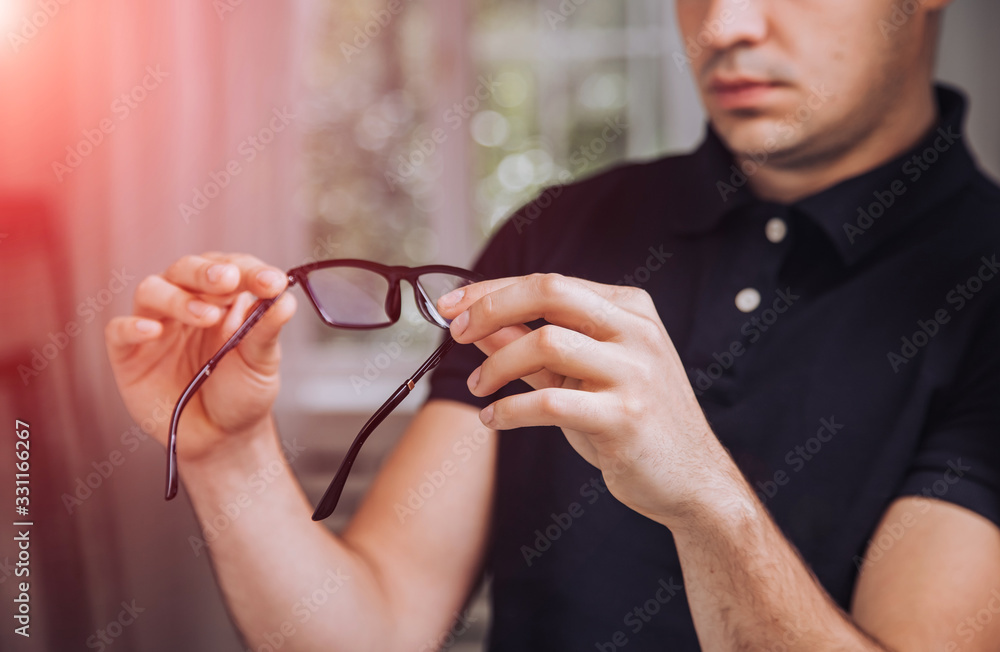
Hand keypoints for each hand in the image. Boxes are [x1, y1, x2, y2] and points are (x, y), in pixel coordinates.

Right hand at [105, 253, 295, 461]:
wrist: (220, 439)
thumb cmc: (241, 394)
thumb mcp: (262, 363)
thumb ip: (267, 330)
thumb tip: (285, 299)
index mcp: (223, 300)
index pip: (231, 269)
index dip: (249, 271)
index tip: (271, 282)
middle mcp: (187, 304)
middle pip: (186, 270)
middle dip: (208, 272)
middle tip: (229, 280)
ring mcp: (157, 326)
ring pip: (152, 290)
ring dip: (178, 298)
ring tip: (207, 317)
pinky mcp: (129, 354)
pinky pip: (120, 330)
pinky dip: (133, 326)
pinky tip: (152, 331)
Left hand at [436, 273, 739, 524]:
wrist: (692, 481)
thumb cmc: (631, 423)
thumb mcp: (580, 375)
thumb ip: (532, 346)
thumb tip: (479, 325)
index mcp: (630, 309)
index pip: (550, 282)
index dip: (493, 291)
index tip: (450, 307)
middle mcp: (637, 331)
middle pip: (550, 292)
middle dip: (492, 307)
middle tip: (457, 334)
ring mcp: (636, 372)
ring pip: (546, 343)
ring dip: (497, 366)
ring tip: (479, 389)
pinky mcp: (626, 417)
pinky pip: (550, 402)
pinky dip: (510, 410)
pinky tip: (494, 420)